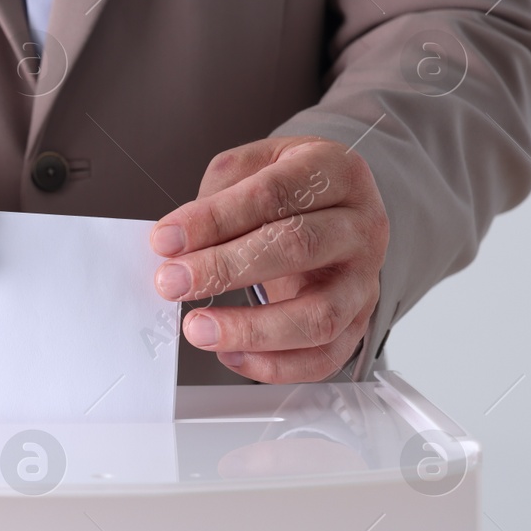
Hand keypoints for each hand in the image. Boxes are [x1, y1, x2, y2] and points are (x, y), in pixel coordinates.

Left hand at [149, 137, 389, 382]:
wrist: (337, 210)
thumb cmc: (291, 188)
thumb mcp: (255, 165)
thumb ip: (218, 194)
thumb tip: (176, 241)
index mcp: (335, 173)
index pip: (273, 194)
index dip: (214, 219)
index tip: (166, 240)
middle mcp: (360, 226)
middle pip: (297, 247)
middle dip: (224, 269)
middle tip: (172, 282)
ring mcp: (365, 279)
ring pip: (319, 315)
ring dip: (251, 328)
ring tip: (198, 328)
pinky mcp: (359, 322)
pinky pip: (325, 357)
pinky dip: (275, 365)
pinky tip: (231, 355)